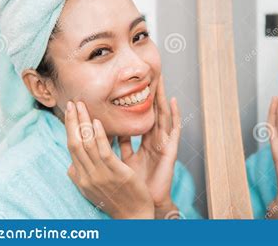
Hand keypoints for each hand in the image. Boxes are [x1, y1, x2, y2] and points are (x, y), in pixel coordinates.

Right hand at [65, 101, 153, 218]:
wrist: (133, 216)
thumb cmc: (115, 201)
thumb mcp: (93, 190)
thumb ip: (81, 176)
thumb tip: (70, 164)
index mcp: (81, 178)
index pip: (72, 148)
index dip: (70, 129)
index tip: (69, 113)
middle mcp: (87, 176)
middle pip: (75, 143)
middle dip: (73, 121)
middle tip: (72, 102)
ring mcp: (101, 175)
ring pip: (87, 144)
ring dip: (83, 122)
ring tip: (82, 105)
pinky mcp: (117, 173)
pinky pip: (104, 152)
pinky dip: (99, 136)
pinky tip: (97, 122)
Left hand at [118, 75, 181, 218]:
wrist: (145, 205)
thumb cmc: (135, 185)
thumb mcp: (123, 161)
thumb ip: (117, 146)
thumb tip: (102, 133)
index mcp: (143, 142)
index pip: (139, 116)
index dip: (136, 101)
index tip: (132, 84)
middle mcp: (154, 140)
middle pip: (151, 112)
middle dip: (149, 93)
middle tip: (147, 73)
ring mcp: (164, 144)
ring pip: (163, 115)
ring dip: (162, 97)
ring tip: (161, 79)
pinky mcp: (171, 150)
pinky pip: (175, 129)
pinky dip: (176, 114)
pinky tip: (174, 100)